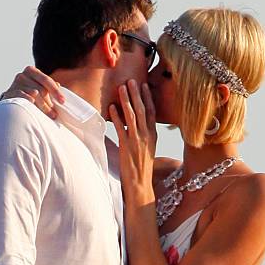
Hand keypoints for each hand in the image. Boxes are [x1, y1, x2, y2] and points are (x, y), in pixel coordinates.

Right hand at [1, 66, 64, 118]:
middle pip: (41, 90)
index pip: (46, 80)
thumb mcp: (39, 88)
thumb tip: (58, 85)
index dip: (56, 91)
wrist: (9, 103)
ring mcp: (15, 84)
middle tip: (55, 114)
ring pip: (34, 96)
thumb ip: (48, 86)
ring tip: (49, 115)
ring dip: (43, 107)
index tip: (63, 101)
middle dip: (49, 103)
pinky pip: (24, 100)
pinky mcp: (9, 94)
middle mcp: (22, 75)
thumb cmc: (28, 96)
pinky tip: (35, 112)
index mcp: (31, 71)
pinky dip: (31, 105)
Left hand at [109, 80, 156, 201]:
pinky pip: (121, 128)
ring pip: (132, 116)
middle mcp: (146, 136)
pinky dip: (116, 117)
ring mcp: (136, 140)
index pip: (151, 112)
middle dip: (136, 94)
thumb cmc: (142, 169)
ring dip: (126, 101)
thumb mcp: (147, 150)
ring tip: (121, 88)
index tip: (144, 85)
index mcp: (152, 136)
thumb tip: (138, 126)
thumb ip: (144, 137)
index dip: (147, 98)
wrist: (140, 184)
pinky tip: (111, 108)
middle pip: (142, 110)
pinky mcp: (126, 146)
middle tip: (131, 80)